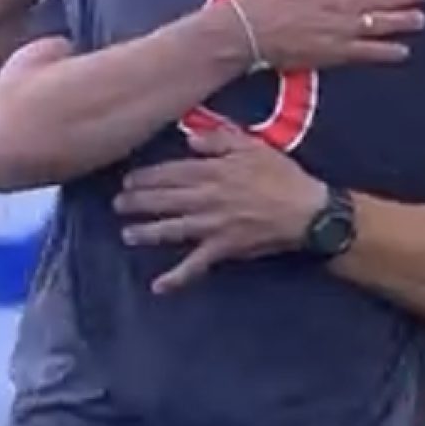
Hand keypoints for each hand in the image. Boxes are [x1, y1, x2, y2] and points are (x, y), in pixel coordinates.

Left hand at [115, 124, 325, 293]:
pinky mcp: (223, 248)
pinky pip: (196, 265)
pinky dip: (177, 277)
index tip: (128, 179)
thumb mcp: (253, 145)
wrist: (306, 210)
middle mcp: (207, 198)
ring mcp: (212, 225)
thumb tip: (190, 139)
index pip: (172, 172)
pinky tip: (158, 286)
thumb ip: (219, 139)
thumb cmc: (282, 175)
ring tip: (127, 234)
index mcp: (213, 171)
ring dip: (147, 232)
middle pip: (165, 199)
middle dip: (138, 202)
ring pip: (172, 229)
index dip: (147, 177)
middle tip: (118, 204)